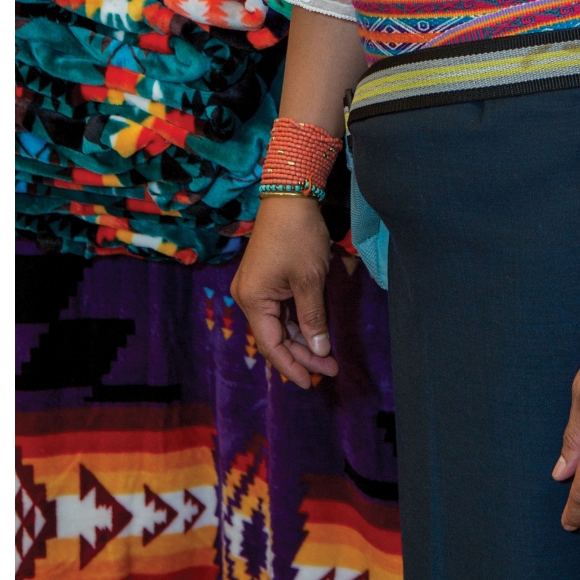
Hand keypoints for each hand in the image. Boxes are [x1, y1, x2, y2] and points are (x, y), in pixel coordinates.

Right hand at [230, 196, 341, 388]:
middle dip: (302, 355)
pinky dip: (298, 323)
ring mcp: (257, 289)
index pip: (272, 345)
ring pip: (279, 325)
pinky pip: (281, 311)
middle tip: (330, 368)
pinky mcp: (267, 280)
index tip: (311, 383)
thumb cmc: (299, 237)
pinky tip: (316, 335)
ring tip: (327, 357)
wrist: (289, 196)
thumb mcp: (310, 280)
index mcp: (253, 300)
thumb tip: (319, 351)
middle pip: (275, 338)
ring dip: (302, 341)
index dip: (292, 366)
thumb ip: (313, 318)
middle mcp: (249, 297)